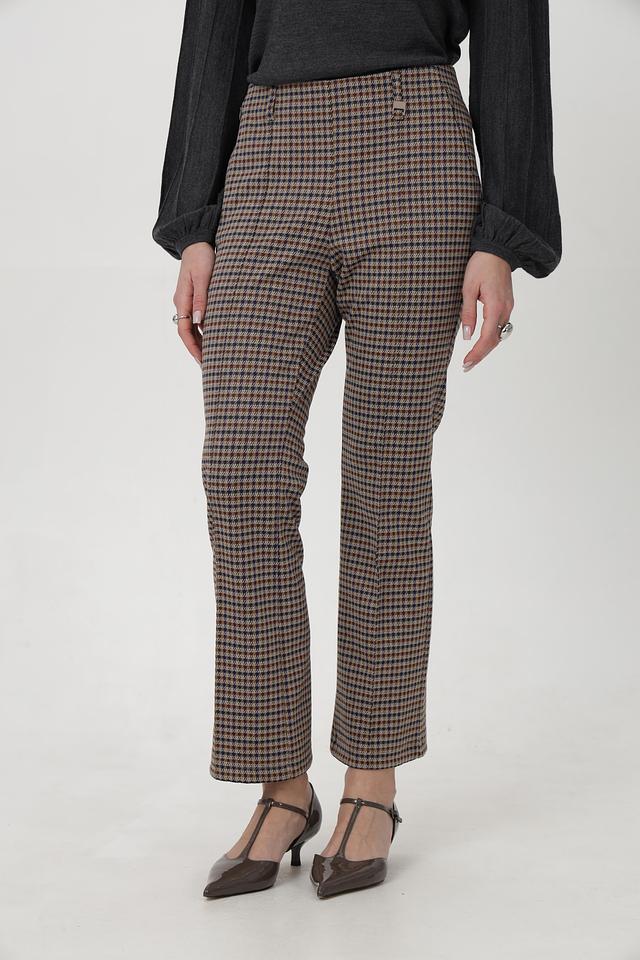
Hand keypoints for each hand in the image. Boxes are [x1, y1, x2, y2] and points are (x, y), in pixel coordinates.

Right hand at [173, 242, 215, 364]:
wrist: (197, 240)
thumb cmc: (203, 257)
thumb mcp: (204, 277)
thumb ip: (202, 299)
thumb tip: (199, 322)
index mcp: (182, 300)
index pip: (184, 331)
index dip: (193, 348)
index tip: (202, 361)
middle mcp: (182, 303)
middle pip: (187, 333)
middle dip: (197, 350)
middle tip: (209, 367)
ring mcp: (188, 301)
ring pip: (192, 328)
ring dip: (202, 342)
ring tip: (213, 356)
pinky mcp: (195, 297)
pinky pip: (198, 319)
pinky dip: (205, 331)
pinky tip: (215, 337)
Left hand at [460, 252, 513, 371]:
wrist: (498, 249)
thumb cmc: (481, 265)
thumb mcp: (468, 288)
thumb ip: (468, 313)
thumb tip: (467, 336)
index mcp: (496, 306)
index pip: (487, 337)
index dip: (477, 353)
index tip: (466, 363)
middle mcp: (506, 309)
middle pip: (495, 340)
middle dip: (481, 355)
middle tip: (466, 367)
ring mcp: (508, 307)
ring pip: (499, 335)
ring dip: (486, 348)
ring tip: (471, 358)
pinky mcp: (507, 304)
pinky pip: (500, 326)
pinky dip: (491, 337)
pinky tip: (481, 341)